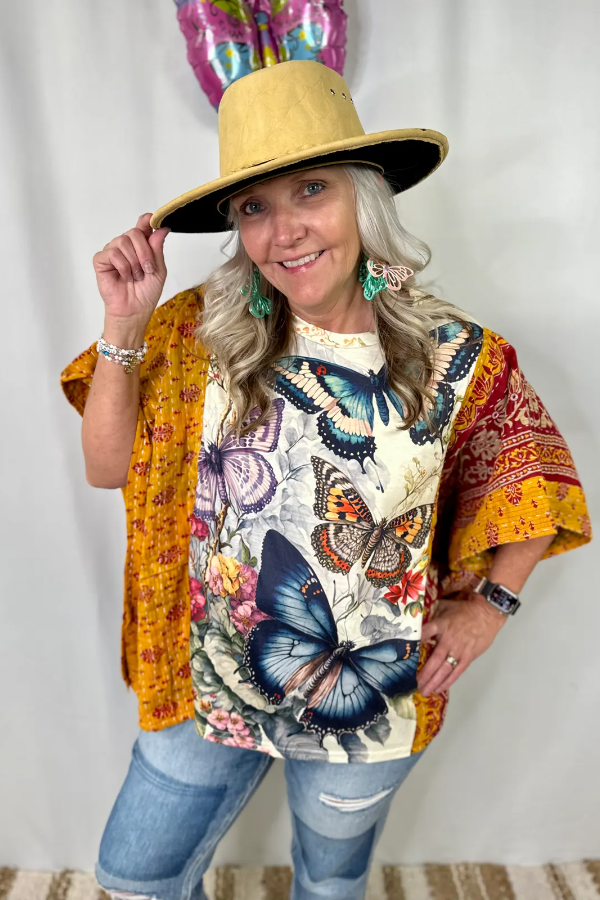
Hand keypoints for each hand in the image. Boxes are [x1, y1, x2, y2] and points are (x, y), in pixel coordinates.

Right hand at [93, 214, 169, 333]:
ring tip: (136, 277)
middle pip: (134, 233)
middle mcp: (126, 246)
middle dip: (144, 252)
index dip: (146, 220)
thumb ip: (158, 249)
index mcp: (140, 246)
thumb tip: (161, 228)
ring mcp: (112, 252)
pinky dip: (122, 266)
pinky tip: (125, 277)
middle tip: (148, 269)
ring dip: (134, 262)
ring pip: (123, 242)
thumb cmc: (146, 293)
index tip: (152, 221)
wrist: (134, 310)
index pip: (142, 225)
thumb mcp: (159, 270)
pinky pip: (112, 253)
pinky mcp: (101, 260)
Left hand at [417, 593, 506, 696]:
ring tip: (425, 691)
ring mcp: (459, 650)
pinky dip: (448, 681)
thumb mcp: (444, 606)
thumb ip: (432, 615)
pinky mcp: (468, 657)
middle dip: (424, 673)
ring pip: (445, 669)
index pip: (426, 633)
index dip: (416, 641)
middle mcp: (448, 640)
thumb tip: (418, 621)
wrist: (487, 614)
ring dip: (434, 681)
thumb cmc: (464, 610)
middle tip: (415, 684)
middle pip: (434, 659)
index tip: (405, 651)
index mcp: (441, 625)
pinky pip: (457, 672)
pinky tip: (440, 688)